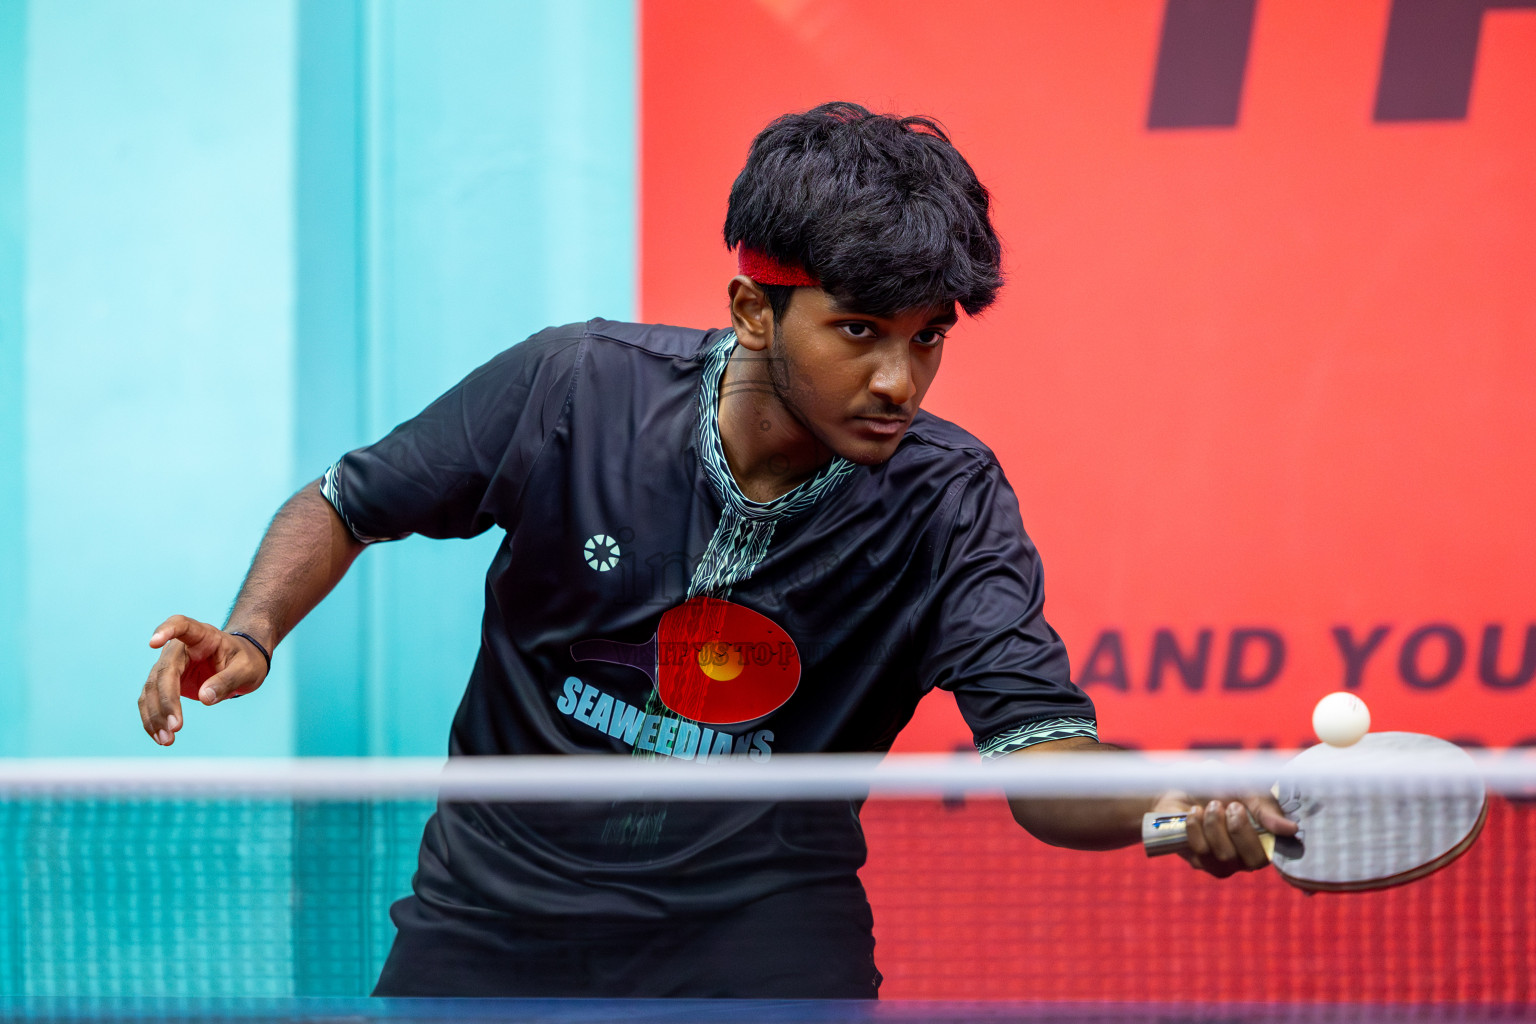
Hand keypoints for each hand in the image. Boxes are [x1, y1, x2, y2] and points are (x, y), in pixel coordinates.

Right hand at [138, 615, 268, 745]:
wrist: (242, 663)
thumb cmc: (246, 660)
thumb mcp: (247, 669)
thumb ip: (227, 680)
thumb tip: (204, 698)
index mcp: (202, 636)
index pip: (180, 625)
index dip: (166, 631)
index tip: (154, 642)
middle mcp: (179, 649)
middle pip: (164, 670)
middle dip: (166, 700)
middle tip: (176, 727)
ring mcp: (169, 667)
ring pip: (152, 688)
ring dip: (156, 715)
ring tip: (167, 740)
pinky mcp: (165, 684)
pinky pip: (151, 701)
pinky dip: (153, 719)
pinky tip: (159, 737)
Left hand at [1150, 789, 1297, 877]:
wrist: (1184, 785)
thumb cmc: (1223, 787)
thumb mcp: (1248, 791)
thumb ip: (1267, 810)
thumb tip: (1291, 829)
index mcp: (1260, 844)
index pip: (1265, 857)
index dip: (1253, 836)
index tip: (1239, 806)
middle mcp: (1241, 860)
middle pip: (1247, 861)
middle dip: (1236, 829)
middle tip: (1229, 804)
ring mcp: (1218, 862)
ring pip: (1220, 855)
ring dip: (1214, 824)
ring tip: (1211, 805)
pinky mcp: (1195, 860)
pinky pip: (1198, 850)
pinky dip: (1196, 826)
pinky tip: (1194, 811)